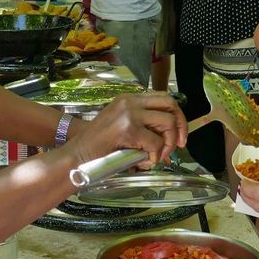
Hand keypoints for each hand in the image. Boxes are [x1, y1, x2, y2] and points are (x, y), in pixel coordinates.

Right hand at [70, 93, 187, 165]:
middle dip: (181, 126)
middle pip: (170, 105)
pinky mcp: (128, 129)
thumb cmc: (98, 147)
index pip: (163, 97)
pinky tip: (145, 161)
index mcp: (128, 99)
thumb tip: (171, 139)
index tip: (180, 134)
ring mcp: (129, 114)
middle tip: (180, 145)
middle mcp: (130, 102)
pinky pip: (155, 142)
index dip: (177, 115)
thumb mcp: (121, 127)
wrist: (77, 156)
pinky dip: (155, 155)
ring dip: (169, 143)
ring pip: (167, 122)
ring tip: (159, 156)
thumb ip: (144, 126)